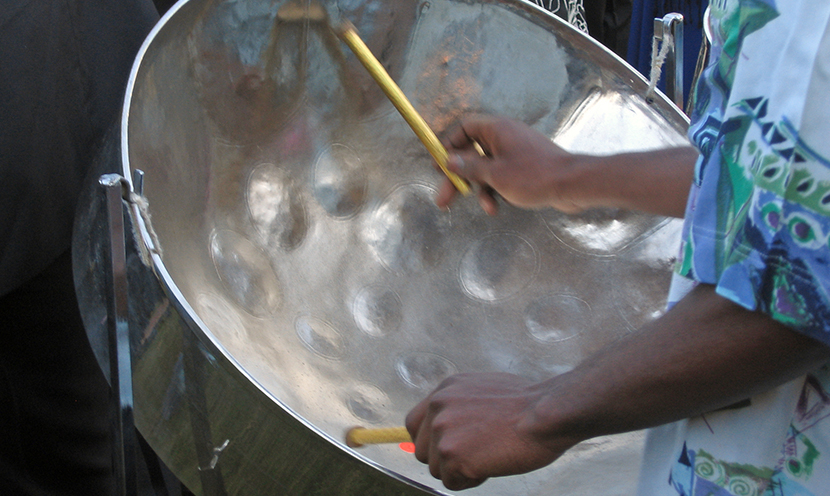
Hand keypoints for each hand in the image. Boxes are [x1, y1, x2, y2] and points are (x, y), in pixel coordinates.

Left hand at [404, 372, 574, 490]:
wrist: (545, 414)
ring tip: (490, 456)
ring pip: (437, 469)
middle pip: (422, 451)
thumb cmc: (528, 404)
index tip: (448, 449)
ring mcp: (443, 431)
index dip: (430, 442)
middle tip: (476, 454)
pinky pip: (451, 482)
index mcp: (445, 390)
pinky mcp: (453, 455)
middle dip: (445, 459)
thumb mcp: (483, 390)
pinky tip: (492, 465)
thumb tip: (453, 426)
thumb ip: (461, 406)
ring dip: (460, 470)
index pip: (414, 423)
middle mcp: (438, 407)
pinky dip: (471, 481)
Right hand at [435, 115, 586, 214]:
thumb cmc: (533, 176)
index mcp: (496, 129)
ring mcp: (516, 152)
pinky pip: (503, 176)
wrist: (573, 184)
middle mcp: (505, 137)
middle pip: (473, 154)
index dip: (449, 145)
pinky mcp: (525, 168)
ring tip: (483, 208)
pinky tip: (497, 207)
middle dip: (459, 178)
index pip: (465, 127)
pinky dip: (497, 191)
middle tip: (443, 199)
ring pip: (487, 169)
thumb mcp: (495, 175)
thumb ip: (470, 167)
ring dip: (481, 189)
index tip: (440, 165)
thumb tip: (449, 160)